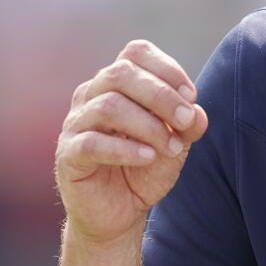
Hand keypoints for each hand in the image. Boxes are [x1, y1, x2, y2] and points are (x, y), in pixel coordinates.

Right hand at [54, 40, 208, 247]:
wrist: (119, 213)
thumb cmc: (145, 168)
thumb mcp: (175, 144)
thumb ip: (187, 126)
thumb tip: (197, 112)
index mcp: (115, 83)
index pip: (135, 53)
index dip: (166, 68)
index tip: (191, 97)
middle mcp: (91, 95)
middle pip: (120, 73)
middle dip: (161, 96)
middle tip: (186, 122)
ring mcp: (75, 124)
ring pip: (108, 106)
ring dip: (148, 126)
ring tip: (170, 148)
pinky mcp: (68, 155)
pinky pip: (92, 143)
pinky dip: (125, 149)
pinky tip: (148, 157)